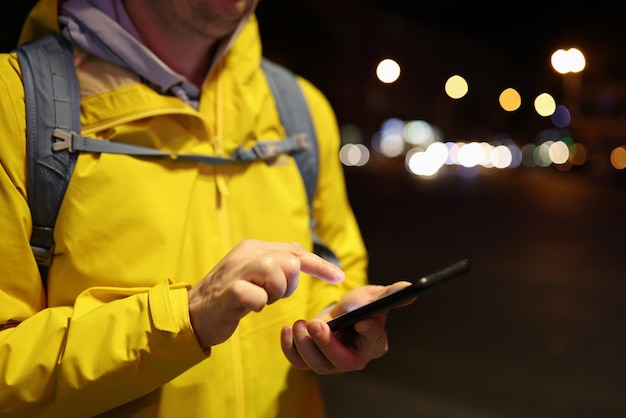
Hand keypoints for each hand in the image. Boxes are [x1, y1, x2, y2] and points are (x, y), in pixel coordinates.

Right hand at [188, 239, 344, 351]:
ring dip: (275, 293)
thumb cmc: (230, 297)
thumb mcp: (255, 276)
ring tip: (260, 299)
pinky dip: (259, 304)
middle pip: (289, 262)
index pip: (295, 251)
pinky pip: (258, 296)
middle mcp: (246, 254)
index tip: (338, 277)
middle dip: (288, 285)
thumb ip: (277, 265)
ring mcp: (236, 271)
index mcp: (254, 248)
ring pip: (277, 271)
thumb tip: (304, 260)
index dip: (320, 265)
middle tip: (271, 294)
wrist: (193, 314)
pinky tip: (248, 307)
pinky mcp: (228, 291)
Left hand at [280, 281, 412, 373]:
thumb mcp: (374, 295)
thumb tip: (409, 288)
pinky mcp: (312, 360)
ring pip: (318, 365)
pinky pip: (299, 362)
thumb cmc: (360, 305)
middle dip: (326, 345)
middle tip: (316, 324)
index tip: (361, 321)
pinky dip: (290, 348)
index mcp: (375, 343)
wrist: (340, 312)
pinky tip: (287, 329)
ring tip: (299, 323)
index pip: (375, 342)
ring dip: (305, 345)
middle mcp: (355, 358)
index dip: (369, 334)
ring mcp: (332, 362)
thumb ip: (390, 293)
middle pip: (342, 362)